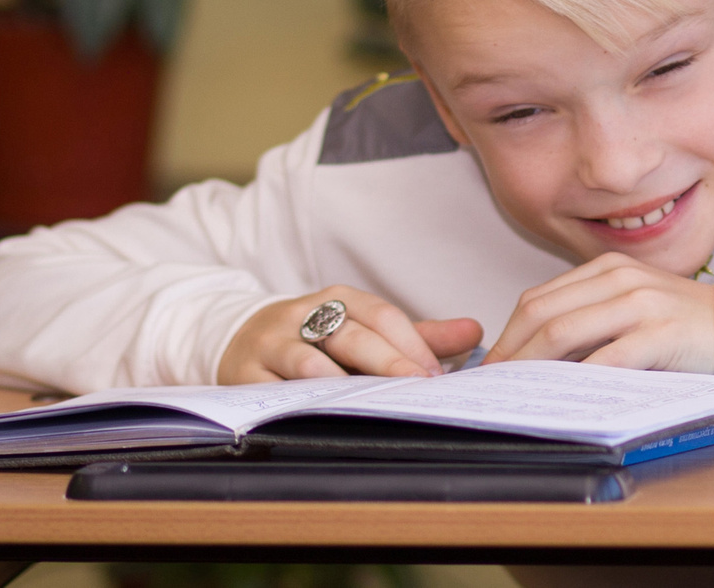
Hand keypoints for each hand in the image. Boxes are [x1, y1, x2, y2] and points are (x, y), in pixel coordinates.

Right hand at [219, 287, 481, 383]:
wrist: (238, 339)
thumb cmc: (315, 339)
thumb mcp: (364, 330)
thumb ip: (418, 334)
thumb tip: (475, 331)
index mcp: (339, 299)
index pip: (382, 315)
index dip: (412, 343)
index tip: (438, 373)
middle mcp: (304, 314)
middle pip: (351, 336)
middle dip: (387, 362)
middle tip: (419, 386)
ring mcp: (272, 343)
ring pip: (309, 362)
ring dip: (341, 384)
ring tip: (370, 402)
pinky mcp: (244, 374)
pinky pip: (272, 390)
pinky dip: (297, 401)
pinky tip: (320, 413)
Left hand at [486, 253, 713, 373]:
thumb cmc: (681, 325)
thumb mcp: (631, 305)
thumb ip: (589, 318)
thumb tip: (532, 356)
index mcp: (607, 267)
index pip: (539, 299)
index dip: (508, 336)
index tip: (491, 367)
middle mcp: (620, 277)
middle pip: (542, 313)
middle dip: (509, 353)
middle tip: (491, 385)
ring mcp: (640, 302)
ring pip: (564, 332)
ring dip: (530, 366)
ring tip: (514, 392)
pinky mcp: (660, 332)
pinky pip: (604, 358)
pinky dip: (575, 379)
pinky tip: (561, 398)